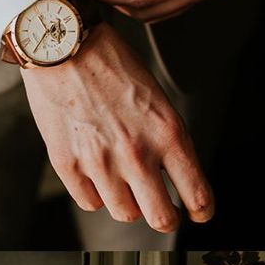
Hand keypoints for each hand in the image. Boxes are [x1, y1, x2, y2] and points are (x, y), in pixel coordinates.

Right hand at [21, 23, 213, 231]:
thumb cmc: (110, 64)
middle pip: (161, 218)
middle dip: (167, 217)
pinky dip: (97, 193)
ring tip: (125, 181)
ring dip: (129, 202)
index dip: (202, 210)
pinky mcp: (68, 164)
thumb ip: (168, 140)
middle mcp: (136, 154)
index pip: (197, 195)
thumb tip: (175, 177)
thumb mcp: (157, 98)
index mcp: (167, 134)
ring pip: (125, 214)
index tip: (199, 212)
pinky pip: (90, 202)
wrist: (62, 45)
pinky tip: (98, 173)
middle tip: (164, 209)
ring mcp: (100, 163)